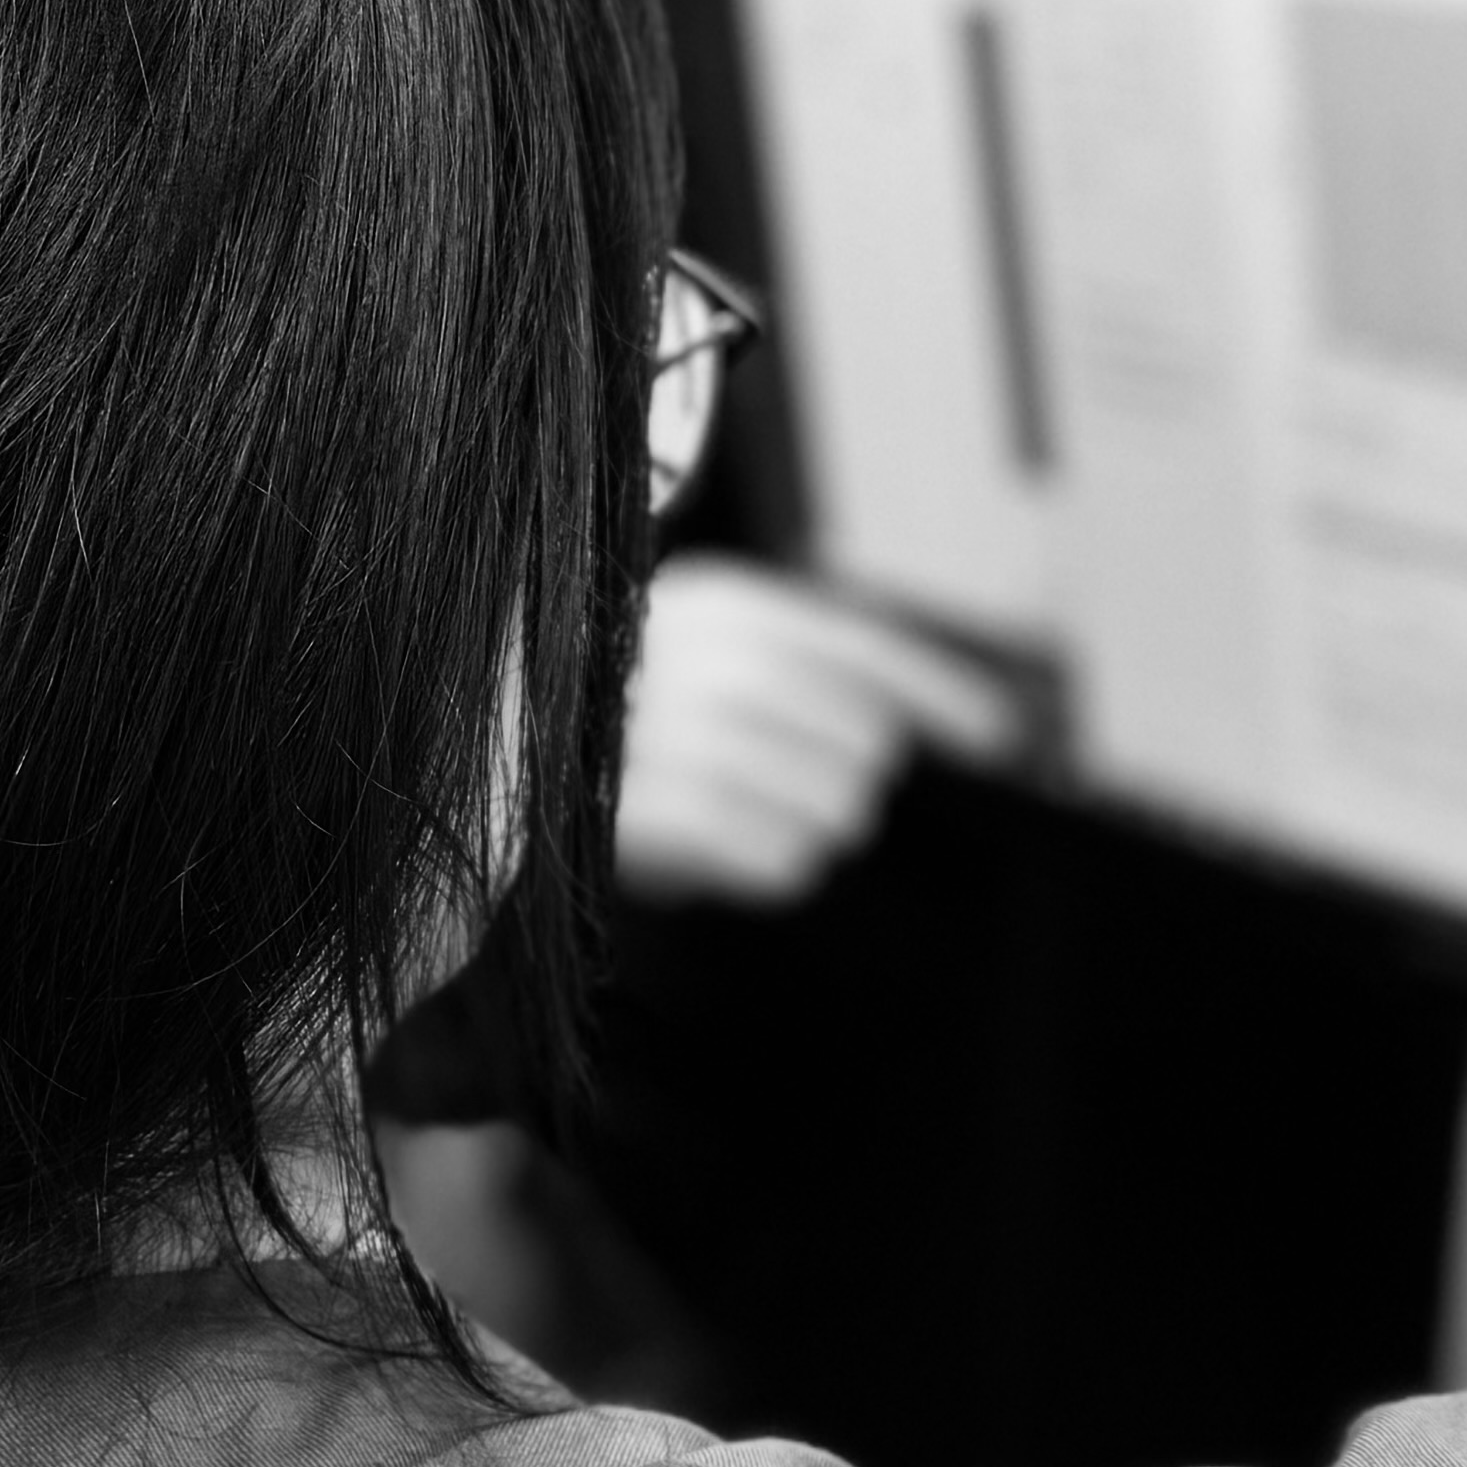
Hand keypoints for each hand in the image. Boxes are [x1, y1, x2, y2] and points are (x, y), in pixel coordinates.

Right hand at [616, 555, 1020, 904]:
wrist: (464, 780)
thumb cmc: (596, 734)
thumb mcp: (691, 675)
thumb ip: (798, 683)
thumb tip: (927, 728)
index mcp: (706, 603)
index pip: (854, 641)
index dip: (940, 688)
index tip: (1003, 732)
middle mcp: (688, 653)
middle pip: (854, 733)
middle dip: (848, 775)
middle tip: (811, 798)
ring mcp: (656, 730)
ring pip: (825, 800)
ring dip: (806, 826)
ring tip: (759, 827)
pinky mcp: (631, 810)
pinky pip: (768, 851)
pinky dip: (766, 863)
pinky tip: (739, 861)